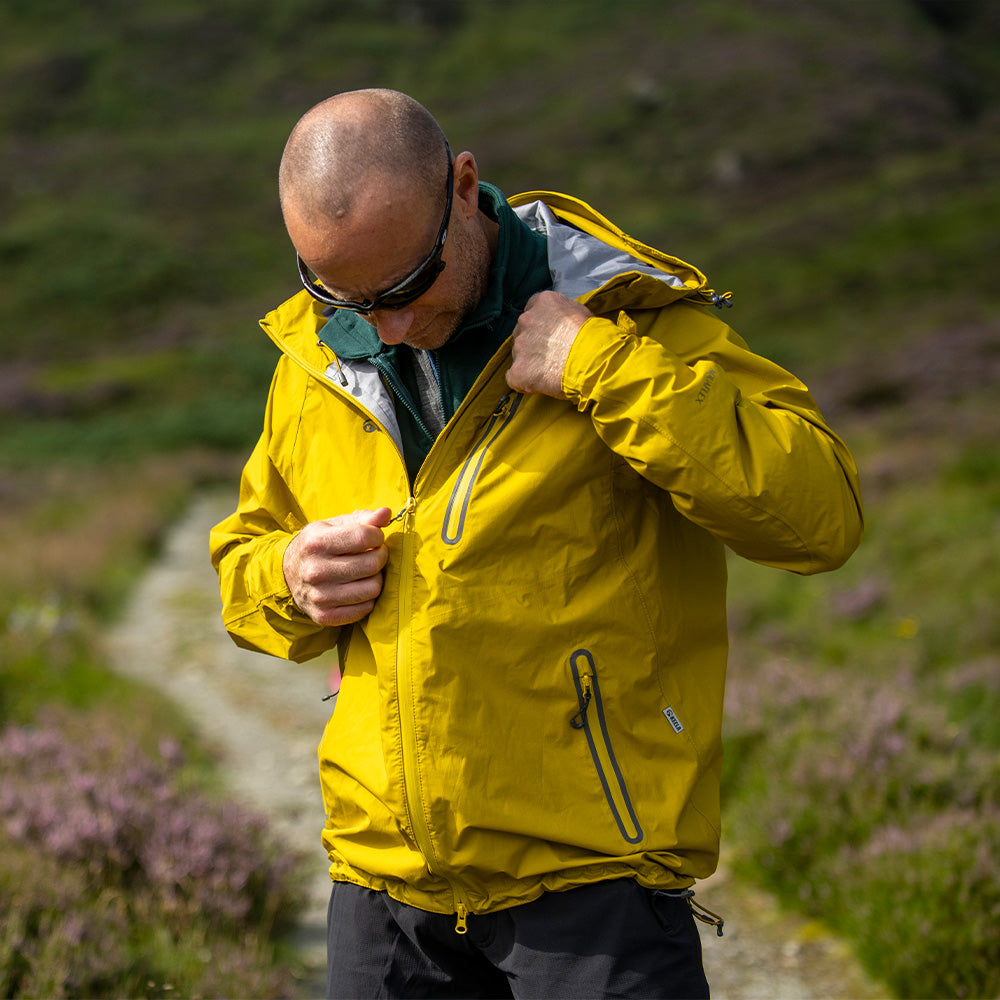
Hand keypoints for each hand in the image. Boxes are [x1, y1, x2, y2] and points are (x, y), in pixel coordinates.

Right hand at [282, 507, 392, 625]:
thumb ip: (364, 518)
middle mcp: (315, 571)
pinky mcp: (324, 615)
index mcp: (316, 542)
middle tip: (374, 554)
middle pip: (371, 564)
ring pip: (372, 589)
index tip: (375, 538)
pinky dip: (368, 598)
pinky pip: (365, 609)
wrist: (288, 574)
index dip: (377, 536)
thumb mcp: (335, 526)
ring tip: (367, 572)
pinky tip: (359, 588)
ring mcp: (319, 596)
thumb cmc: (319, 545)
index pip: (363, 537)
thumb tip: (386, 513)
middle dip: (380, 556)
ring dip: (376, 578)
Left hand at [506, 291, 592, 397]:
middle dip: (534, 344)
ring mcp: (520, 345)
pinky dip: (524, 382)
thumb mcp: (581, 312)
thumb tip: (562, 324)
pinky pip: (513, 377)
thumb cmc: (595, 338)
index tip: (551, 336)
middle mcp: (527, 319)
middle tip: (553, 355)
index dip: (542, 326)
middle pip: (523, 332)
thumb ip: (563, 315)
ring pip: (519, 354)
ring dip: (530, 362)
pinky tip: (540, 383)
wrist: (594, 360)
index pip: (533, 310)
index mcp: (543, 302)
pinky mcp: (518, 370)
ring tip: (551, 371)